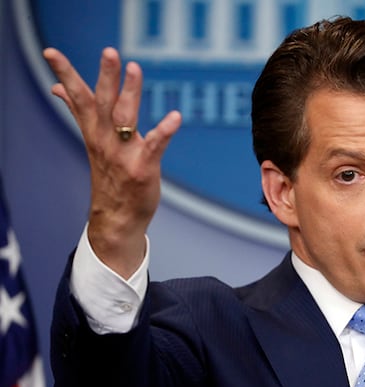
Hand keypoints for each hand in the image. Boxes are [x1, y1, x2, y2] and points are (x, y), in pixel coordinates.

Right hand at [43, 47, 181, 277]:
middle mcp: (105, 140)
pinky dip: (164, 131)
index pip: (78, 97)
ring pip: (126, 118)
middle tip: (110, 51)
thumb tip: (58, 89)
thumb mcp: (93, 140)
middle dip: (106, 76)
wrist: (116, 218)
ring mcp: (123, 154)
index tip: (51, 52)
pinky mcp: (143, 168)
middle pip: (103, 102)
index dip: (65, 74)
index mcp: (94, 131)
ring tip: (135, 68)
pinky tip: (175, 117)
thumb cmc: (109, 175)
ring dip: (130, 93)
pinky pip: (154, 146)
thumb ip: (79, 112)